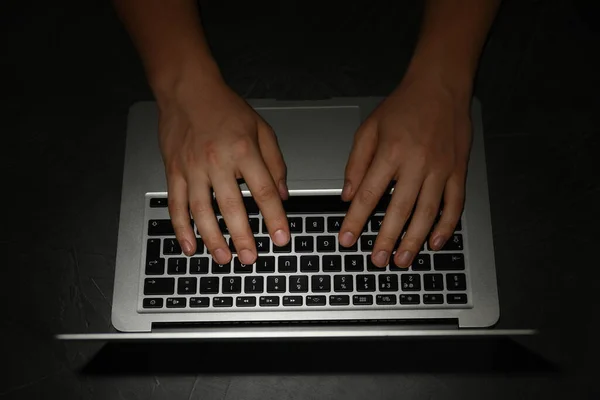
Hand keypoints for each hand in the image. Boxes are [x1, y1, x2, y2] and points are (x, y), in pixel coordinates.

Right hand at [158, 74, 289, 263]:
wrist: (187, 90)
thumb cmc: (225, 108)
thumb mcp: (261, 129)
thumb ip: (275, 163)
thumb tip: (283, 194)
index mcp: (244, 150)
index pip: (263, 191)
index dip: (274, 217)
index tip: (281, 237)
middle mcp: (217, 160)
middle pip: (231, 206)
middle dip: (243, 236)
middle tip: (251, 258)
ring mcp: (192, 167)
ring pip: (201, 210)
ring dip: (212, 238)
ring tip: (224, 258)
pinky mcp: (173, 171)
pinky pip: (176, 204)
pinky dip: (181, 228)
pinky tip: (190, 246)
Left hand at [339, 73, 471, 267]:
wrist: (440, 86)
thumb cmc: (403, 107)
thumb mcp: (369, 129)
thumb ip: (356, 163)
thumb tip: (347, 196)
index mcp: (390, 152)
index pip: (368, 194)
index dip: (355, 220)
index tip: (346, 239)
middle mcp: (417, 163)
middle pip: (399, 209)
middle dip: (386, 238)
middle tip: (377, 260)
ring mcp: (441, 168)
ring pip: (428, 212)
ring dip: (415, 239)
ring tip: (403, 259)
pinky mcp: (458, 170)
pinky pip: (455, 204)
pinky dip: (447, 226)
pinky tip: (436, 242)